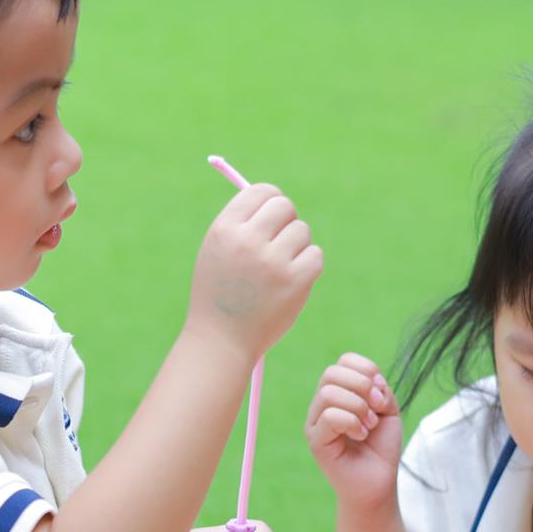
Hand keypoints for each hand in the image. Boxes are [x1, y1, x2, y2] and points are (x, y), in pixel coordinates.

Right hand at [186, 183, 322, 360]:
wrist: (221, 340)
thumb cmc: (220, 294)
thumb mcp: (217, 251)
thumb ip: (242, 224)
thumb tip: (275, 197)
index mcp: (224, 229)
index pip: (260, 191)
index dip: (271, 201)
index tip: (273, 217)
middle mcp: (247, 241)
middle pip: (285, 206)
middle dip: (287, 221)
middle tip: (280, 243)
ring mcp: (272, 261)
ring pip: (302, 231)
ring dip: (297, 247)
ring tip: (279, 270)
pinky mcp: (295, 281)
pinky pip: (315, 255)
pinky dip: (308, 267)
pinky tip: (291, 282)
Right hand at [306, 354, 402, 510]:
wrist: (378, 482)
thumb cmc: (381, 448)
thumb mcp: (389, 411)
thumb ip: (381, 390)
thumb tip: (371, 381)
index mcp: (338, 392)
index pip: (343, 361)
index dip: (366, 369)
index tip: (382, 393)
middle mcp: (321, 404)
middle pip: (332, 372)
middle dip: (362, 386)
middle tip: (376, 410)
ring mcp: (314, 422)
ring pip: (329, 393)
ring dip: (358, 407)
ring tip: (369, 426)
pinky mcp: (315, 441)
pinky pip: (329, 417)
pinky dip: (352, 423)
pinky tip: (360, 436)